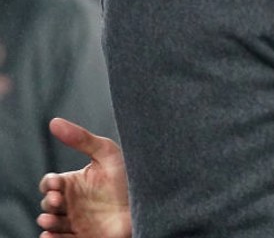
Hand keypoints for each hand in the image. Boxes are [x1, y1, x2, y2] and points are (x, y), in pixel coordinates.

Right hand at [37, 118, 131, 237]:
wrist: (151, 200)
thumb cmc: (130, 174)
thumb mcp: (106, 153)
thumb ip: (81, 138)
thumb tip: (53, 121)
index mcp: (74, 182)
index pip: (50, 184)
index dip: (49, 184)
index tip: (56, 184)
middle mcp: (73, 202)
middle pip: (49, 204)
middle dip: (49, 202)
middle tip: (58, 201)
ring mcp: (77, 221)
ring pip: (52, 223)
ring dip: (48, 222)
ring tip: (51, 220)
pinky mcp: (85, 236)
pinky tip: (50, 236)